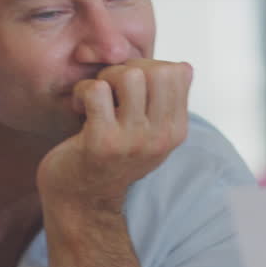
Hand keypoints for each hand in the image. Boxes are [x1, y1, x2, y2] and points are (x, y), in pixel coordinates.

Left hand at [38, 59, 191, 210]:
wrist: (82, 200)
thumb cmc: (112, 157)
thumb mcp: (150, 133)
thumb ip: (166, 102)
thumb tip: (185, 67)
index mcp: (176, 130)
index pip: (178, 72)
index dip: (148, 67)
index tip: (129, 88)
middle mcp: (161, 137)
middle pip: (157, 70)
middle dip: (128, 69)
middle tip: (110, 89)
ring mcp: (133, 141)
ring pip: (129, 75)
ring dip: (105, 78)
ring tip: (96, 98)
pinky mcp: (103, 142)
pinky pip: (97, 90)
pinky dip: (82, 92)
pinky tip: (80, 108)